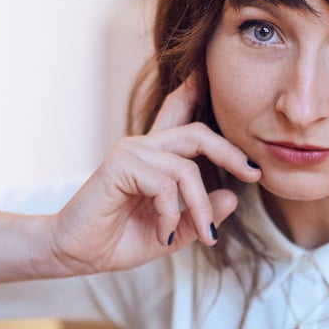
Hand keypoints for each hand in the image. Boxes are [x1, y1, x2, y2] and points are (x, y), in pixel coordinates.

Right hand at [45, 77, 260, 276]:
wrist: (75, 254)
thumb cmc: (116, 240)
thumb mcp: (171, 233)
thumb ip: (198, 216)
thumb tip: (233, 197)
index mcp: (154, 158)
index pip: (177, 114)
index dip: (194, 92)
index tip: (211, 75)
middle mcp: (143, 147)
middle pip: (198, 134)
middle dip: (230, 152)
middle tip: (253, 174)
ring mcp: (131, 152)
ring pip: (187, 169)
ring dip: (200, 207)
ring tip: (203, 237)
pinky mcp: (120, 165)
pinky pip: (165, 185)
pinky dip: (172, 214)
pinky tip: (163, 234)